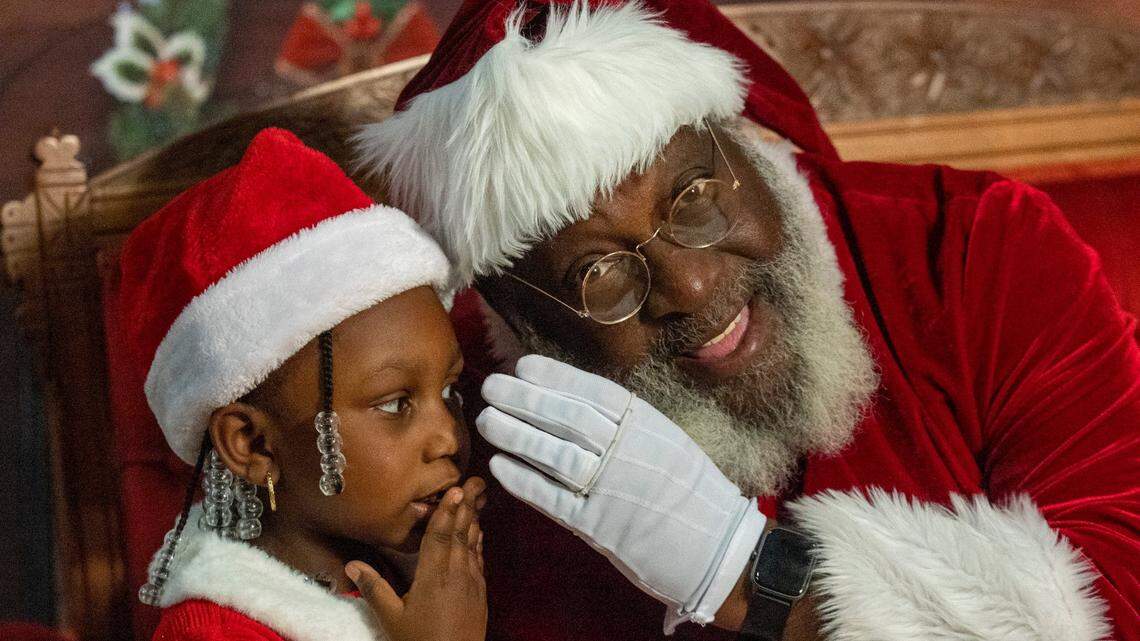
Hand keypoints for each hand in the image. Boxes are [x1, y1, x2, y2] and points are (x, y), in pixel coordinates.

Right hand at [347, 477, 486, 640]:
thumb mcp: (392, 618)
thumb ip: (374, 589)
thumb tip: (352, 564)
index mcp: (433, 576)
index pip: (440, 537)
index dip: (447, 512)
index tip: (455, 489)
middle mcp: (456, 574)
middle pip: (461, 533)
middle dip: (466, 506)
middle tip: (474, 481)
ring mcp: (472, 582)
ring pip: (472, 543)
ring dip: (474, 519)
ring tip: (476, 497)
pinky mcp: (480, 592)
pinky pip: (479, 559)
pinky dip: (478, 541)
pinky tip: (477, 532)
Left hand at [478, 355, 764, 629]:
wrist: (719, 549)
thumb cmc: (692, 492)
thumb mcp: (667, 442)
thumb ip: (628, 424)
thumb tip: (578, 401)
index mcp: (647, 425)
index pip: (593, 392)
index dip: (555, 377)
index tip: (522, 365)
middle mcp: (627, 450)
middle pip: (567, 417)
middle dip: (525, 399)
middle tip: (490, 385)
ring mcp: (612, 487)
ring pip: (555, 454)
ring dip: (517, 435)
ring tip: (486, 420)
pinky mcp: (599, 525)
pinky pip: (554, 499)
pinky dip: (523, 481)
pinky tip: (498, 466)